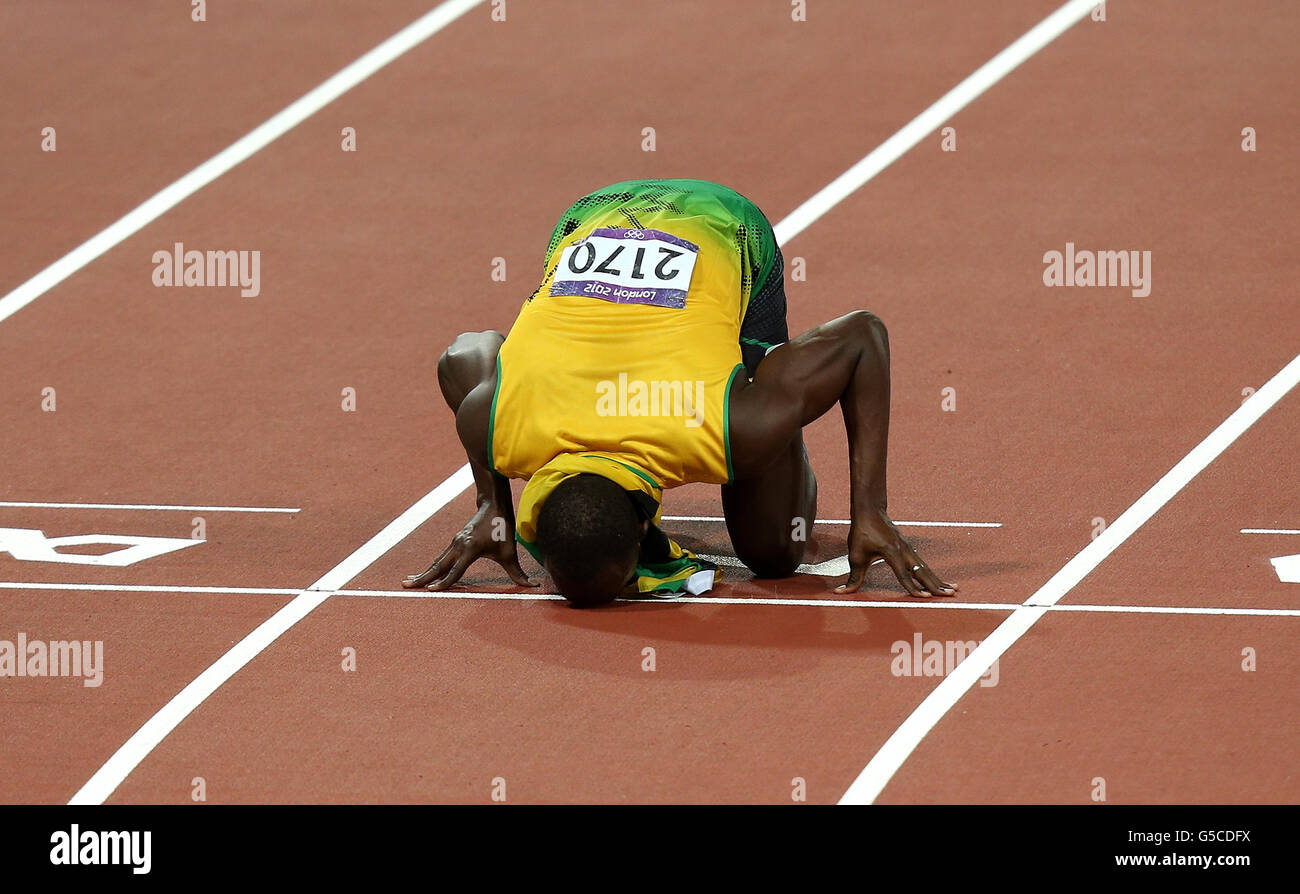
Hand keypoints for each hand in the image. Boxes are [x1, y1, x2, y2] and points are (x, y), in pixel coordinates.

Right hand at [402, 504, 536, 590]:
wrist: (493, 505)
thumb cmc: (502, 528)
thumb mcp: (511, 551)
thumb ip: (517, 571)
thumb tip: (531, 586)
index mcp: (470, 549)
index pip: (455, 570)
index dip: (445, 582)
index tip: (432, 591)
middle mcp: (458, 545)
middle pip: (438, 566)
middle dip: (423, 578)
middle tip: (406, 586)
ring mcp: (454, 543)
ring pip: (437, 562)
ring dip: (423, 573)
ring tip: (408, 582)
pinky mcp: (454, 542)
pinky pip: (441, 558)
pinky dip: (431, 567)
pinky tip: (423, 574)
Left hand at [837, 508, 955, 596]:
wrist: (870, 511)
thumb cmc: (862, 533)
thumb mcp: (855, 556)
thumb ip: (853, 577)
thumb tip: (841, 592)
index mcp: (892, 553)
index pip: (904, 575)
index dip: (913, 588)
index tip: (924, 597)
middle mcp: (904, 551)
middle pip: (923, 572)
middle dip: (936, 585)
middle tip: (950, 595)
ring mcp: (909, 550)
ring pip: (926, 569)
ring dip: (939, 580)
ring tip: (953, 590)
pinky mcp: (909, 550)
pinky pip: (923, 565)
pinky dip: (932, 574)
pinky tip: (940, 582)